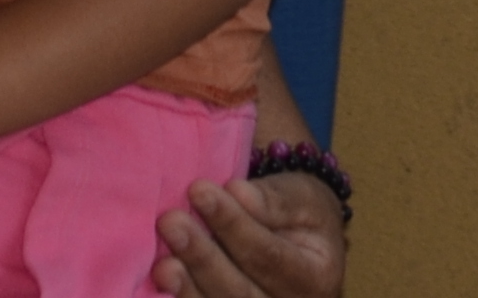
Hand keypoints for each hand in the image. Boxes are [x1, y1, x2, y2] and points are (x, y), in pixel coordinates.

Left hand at [153, 170, 346, 297]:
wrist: (300, 238)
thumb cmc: (299, 212)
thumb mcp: (301, 196)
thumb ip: (272, 199)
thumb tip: (237, 193)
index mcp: (317, 277)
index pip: (269, 255)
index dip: (232, 224)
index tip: (198, 190)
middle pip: (241, 292)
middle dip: (203, 258)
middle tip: (170, 223)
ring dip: (188, 289)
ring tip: (162, 263)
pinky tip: (161, 287)